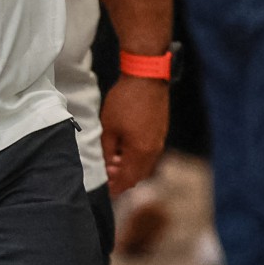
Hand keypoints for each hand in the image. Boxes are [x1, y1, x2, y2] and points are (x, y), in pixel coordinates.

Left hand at [100, 73, 168, 193]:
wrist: (146, 77)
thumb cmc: (124, 101)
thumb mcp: (108, 127)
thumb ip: (106, 151)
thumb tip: (105, 167)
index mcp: (140, 152)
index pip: (127, 180)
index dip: (114, 187)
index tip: (103, 187)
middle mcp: (153, 151)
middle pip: (138, 176)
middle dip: (122, 179)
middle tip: (106, 173)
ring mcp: (159, 141)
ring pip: (144, 165)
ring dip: (130, 168)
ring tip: (113, 159)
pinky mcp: (160, 132)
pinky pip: (149, 154)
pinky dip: (137, 158)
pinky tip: (124, 148)